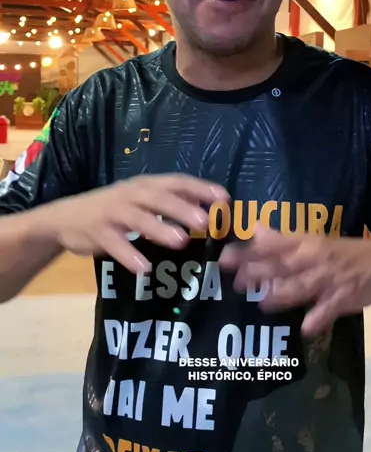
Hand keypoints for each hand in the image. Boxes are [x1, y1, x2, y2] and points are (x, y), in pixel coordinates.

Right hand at [46, 174, 228, 273]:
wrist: (65, 217)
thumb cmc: (114, 209)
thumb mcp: (141, 200)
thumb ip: (170, 203)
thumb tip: (209, 211)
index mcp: (145, 185)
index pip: (176, 182)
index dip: (200, 188)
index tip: (224, 199)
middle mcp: (130, 195)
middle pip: (159, 198)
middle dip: (183, 209)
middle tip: (206, 222)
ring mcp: (112, 213)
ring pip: (138, 219)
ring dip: (160, 229)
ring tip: (181, 242)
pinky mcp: (97, 232)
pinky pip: (114, 244)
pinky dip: (129, 256)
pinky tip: (144, 269)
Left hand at [219, 225, 370, 335]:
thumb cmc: (344, 253)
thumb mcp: (315, 241)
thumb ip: (284, 241)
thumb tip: (254, 231)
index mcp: (306, 243)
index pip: (272, 244)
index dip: (248, 251)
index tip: (224, 258)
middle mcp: (314, 258)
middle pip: (280, 265)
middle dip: (257, 274)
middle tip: (236, 284)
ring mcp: (329, 279)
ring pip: (300, 286)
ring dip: (280, 295)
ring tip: (263, 303)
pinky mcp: (345, 298)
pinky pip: (328, 309)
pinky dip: (317, 319)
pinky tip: (306, 329)